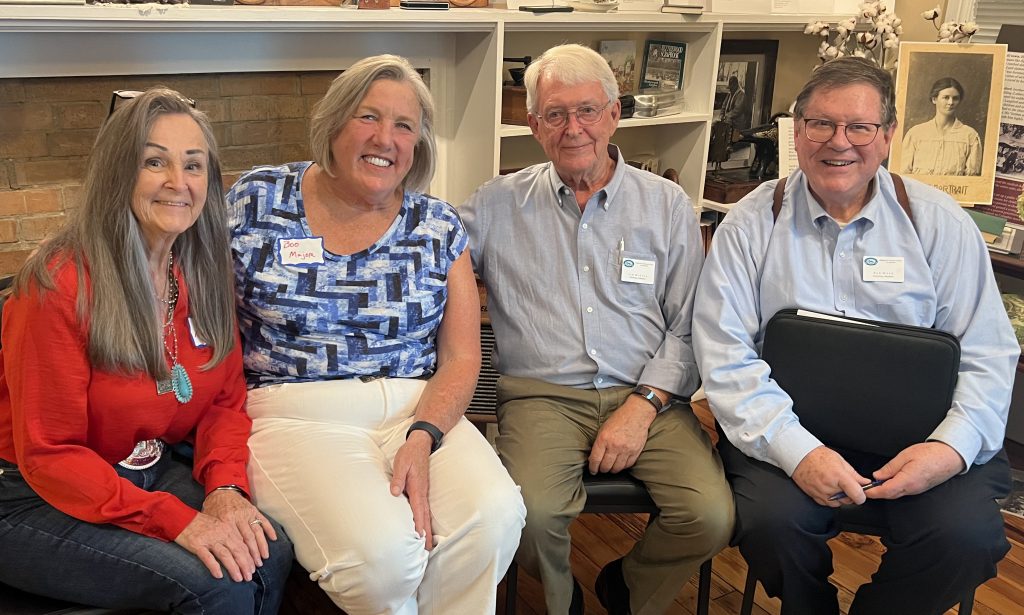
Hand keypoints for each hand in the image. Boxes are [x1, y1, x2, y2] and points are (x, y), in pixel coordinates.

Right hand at [174, 509, 256, 581]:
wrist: (182, 518)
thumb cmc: (201, 524)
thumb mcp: (219, 526)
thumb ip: (230, 536)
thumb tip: (241, 550)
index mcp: (228, 529)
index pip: (243, 545)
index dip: (250, 557)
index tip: (254, 568)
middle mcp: (221, 534)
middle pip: (237, 551)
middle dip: (245, 565)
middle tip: (249, 577)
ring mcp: (209, 539)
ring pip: (225, 555)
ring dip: (234, 568)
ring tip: (239, 578)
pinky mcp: (197, 545)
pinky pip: (208, 557)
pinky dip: (214, 567)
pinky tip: (219, 576)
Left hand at [202, 489, 277, 566]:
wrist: (221, 490)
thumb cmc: (213, 508)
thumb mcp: (210, 522)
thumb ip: (217, 536)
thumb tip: (219, 556)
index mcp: (227, 522)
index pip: (237, 544)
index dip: (241, 558)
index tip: (244, 569)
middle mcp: (239, 518)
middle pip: (249, 540)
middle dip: (252, 556)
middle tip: (255, 568)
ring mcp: (248, 513)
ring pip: (257, 532)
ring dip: (262, 546)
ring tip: (263, 558)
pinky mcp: (254, 509)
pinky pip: (263, 521)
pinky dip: (269, 529)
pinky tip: (273, 539)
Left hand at [390, 433, 433, 549]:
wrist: (420, 444)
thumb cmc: (409, 454)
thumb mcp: (401, 463)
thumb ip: (398, 478)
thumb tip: (395, 492)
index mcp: (417, 487)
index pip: (418, 510)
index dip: (418, 524)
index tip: (419, 538)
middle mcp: (422, 492)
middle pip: (425, 516)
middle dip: (426, 533)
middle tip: (427, 549)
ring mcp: (423, 492)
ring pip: (426, 514)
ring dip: (427, 529)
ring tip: (428, 543)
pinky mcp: (422, 490)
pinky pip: (424, 509)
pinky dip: (425, 520)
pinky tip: (424, 527)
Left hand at [588, 395, 655, 473]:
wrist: (637, 413)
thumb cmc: (619, 419)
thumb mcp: (603, 428)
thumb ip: (599, 443)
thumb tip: (594, 457)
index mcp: (604, 439)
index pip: (595, 459)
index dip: (592, 468)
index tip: (593, 470)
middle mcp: (615, 446)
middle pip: (606, 466)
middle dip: (602, 469)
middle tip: (601, 469)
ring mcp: (626, 449)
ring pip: (617, 468)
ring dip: (612, 470)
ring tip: (610, 467)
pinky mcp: (636, 451)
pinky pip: (628, 465)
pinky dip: (623, 466)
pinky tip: (620, 463)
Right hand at [791, 446, 871, 506]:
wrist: (800, 456)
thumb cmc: (819, 456)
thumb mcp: (840, 461)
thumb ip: (854, 474)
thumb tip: (865, 482)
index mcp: (838, 475)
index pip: (857, 494)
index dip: (862, 496)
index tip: (862, 493)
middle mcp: (829, 486)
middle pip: (848, 500)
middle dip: (850, 495)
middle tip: (846, 485)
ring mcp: (821, 492)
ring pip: (838, 504)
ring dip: (840, 498)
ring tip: (835, 486)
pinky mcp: (814, 496)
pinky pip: (827, 504)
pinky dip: (830, 499)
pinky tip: (828, 488)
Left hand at [866, 441, 964, 499]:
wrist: (950, 457)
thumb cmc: (931, 454)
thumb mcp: (905, 456)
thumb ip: (890, 467)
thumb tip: (877, 476)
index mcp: (907, 481)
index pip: (885, 491)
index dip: (872, 492)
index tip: (863, 490)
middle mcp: (912, 489)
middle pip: (889, 495)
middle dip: (876, 493)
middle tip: (864, 487)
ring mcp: (916, 490)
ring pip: (896, 494)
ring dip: (884, 491)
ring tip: (874, 484)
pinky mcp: (919, 488)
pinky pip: (903, 491)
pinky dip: (893, 488)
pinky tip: (888, 481)